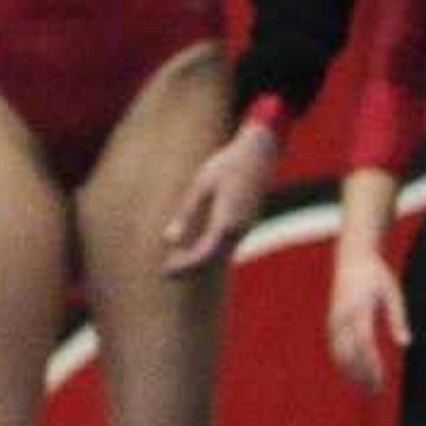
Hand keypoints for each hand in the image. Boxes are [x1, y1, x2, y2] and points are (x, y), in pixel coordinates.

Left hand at [160, 119, 278, 274]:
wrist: (260, 152)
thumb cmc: (227, 165)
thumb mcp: (200, 186)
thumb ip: (186, 214)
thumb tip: (168, 241)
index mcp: (227, 222)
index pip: (204, 255)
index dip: (184, 266)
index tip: (166, 271)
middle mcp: (240, 230)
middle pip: (213, 258)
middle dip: (189, 268)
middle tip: (165, 273)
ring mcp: (246, 226)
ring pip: (221, 253)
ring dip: (199, 260)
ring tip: (175, 263)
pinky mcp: (246, 221)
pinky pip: (226, 243)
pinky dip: (209, 250)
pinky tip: (194, 247)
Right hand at [325, 240, 409, 393]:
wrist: (351, 256)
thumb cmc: (376, 274)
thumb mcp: (393, 293)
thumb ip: (397, 318)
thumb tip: (405, 344)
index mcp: (359, 309)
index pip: (364, 345)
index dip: (371, 365)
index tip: (381, 381)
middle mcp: (342, 316)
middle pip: (348, 353)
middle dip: (360, 375)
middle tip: (375, 393)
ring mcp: (334, 318)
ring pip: (338, 352)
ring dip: (350, 372)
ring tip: (365, 387)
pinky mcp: (332, 319)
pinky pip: (335, 346)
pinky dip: (343, 362)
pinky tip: (353, 372)